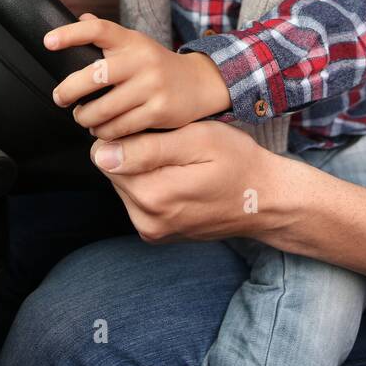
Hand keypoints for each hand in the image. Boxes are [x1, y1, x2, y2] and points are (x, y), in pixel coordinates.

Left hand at [47, 14, 230, 140]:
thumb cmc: (158, 65)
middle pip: (95, 76)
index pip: (99, 30)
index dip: (70, 33)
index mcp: (132, 41)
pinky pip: (120, 127)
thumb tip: (80, 17)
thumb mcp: (136, 44)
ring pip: (104, 108)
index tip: (48, 42)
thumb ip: (108, 34)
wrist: (200, 83)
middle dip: (69, 90)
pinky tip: (102, 130)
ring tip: (83, 118)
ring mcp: (152, 86)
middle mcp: (142, 60)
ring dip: (86, 118)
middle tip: (60, 98)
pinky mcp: (159, 110)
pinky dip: (105, 132)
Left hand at [88, 121, 287, 242]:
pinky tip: (180, 180)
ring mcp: (151, 231)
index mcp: (153, 194)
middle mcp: (146, 220)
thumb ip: (149, 147)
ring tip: (180, 163)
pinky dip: (153, 186)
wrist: (265, 200)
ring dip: (144, 170)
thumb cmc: (238, 162)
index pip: (105, 153)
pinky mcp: (156, 234)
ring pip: (124, 185)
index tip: (160, 131)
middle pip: (113, 171)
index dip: (129, 133)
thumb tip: (101, 155)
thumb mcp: (199, 140)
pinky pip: (138, 201)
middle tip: (175, 146)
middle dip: (136, 152)